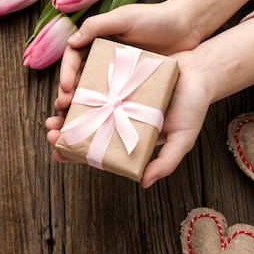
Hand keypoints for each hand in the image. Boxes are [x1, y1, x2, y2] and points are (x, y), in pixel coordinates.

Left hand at [45, 49, 211, 185]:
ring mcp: (116, 95)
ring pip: (84, 105)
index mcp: (128, 136)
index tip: (58, 155)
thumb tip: (143, 182)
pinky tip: (69, 89)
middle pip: (84, 128)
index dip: (75, 154)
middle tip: (51, 131)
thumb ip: (166, 162)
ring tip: (57, 110)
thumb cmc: (193, 107)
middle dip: (63, 132)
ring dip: (66, 109)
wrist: (202, 71)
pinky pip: (93, 81)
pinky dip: (79, 85)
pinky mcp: (116, 74)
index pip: (96, 150)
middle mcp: (118, 117)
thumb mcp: (182, 138)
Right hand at [50, 0, 202, 123]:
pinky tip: (100, 123)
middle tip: (63, 109)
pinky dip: (105, 111)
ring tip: (74, 121)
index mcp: (97, 41)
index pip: (73, 58)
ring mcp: (118, 74)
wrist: (187, 27)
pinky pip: (115, 100)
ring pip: (94, 92)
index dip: (66, 73)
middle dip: (67, 95)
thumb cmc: (156, 18)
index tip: (65, 88)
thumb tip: (71, 42)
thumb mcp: (125, 17)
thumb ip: (97, 26)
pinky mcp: (132, 86)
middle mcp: (104, 58)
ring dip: (81, 107)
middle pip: (79, 79)